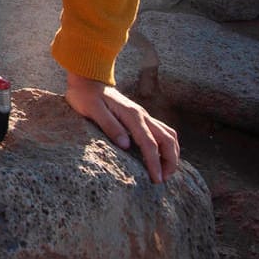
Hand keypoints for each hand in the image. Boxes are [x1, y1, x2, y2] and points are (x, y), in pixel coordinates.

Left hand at [65, 72, 179, 183]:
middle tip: (163, 179)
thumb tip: (126, 145)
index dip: (155, 163)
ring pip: (169, 134)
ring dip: (172, 153)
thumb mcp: (92, 110)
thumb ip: (110, 126)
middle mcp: (142, 115)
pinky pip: (162, 132)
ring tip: (165, 172)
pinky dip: (167, 146)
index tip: (156, 180)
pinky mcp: (141, 118)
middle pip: (168, 139)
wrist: (88, 78)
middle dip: (171, 160)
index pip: (150, 143)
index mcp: (132, 115)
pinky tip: (162, 156)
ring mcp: (143, 116)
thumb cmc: (86, 96)